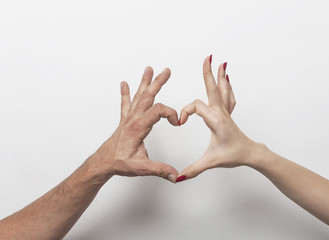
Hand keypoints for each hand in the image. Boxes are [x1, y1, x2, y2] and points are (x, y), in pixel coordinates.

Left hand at [91, 67, 178, 182]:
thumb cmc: (119, 163)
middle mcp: (132, 120)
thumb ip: (159, 170)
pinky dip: (125, 93)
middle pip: (147, 96)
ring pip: (138, 97)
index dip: (171, 113)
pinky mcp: (125, 121)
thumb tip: (175, 175)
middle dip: (158, 83)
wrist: (102, 163)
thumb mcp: (141, 168)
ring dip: (144, 82)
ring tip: (149, 69)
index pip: (157, 111)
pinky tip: (124, 84)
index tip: (177, 123)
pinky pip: (125, 104)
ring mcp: (128, 119)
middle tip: (166, 71)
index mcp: (138, 128)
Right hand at [176, 56, 260, 181]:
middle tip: (207, 58)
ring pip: (222, 90)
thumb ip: (194, 169)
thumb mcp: (212, 162)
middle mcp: (221, 113)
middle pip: (212, 89)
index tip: (180, 123)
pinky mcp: (228, 115)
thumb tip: (178, 177)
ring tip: (220, 62)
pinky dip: (226, 86)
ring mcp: (226, 112)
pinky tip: (227, 80)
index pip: (196, 107)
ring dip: (219, 76)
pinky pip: (227, 97)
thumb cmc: (233, 155)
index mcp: (215, 120)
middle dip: (208, 73)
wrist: (251, 154)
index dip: (185, 112)